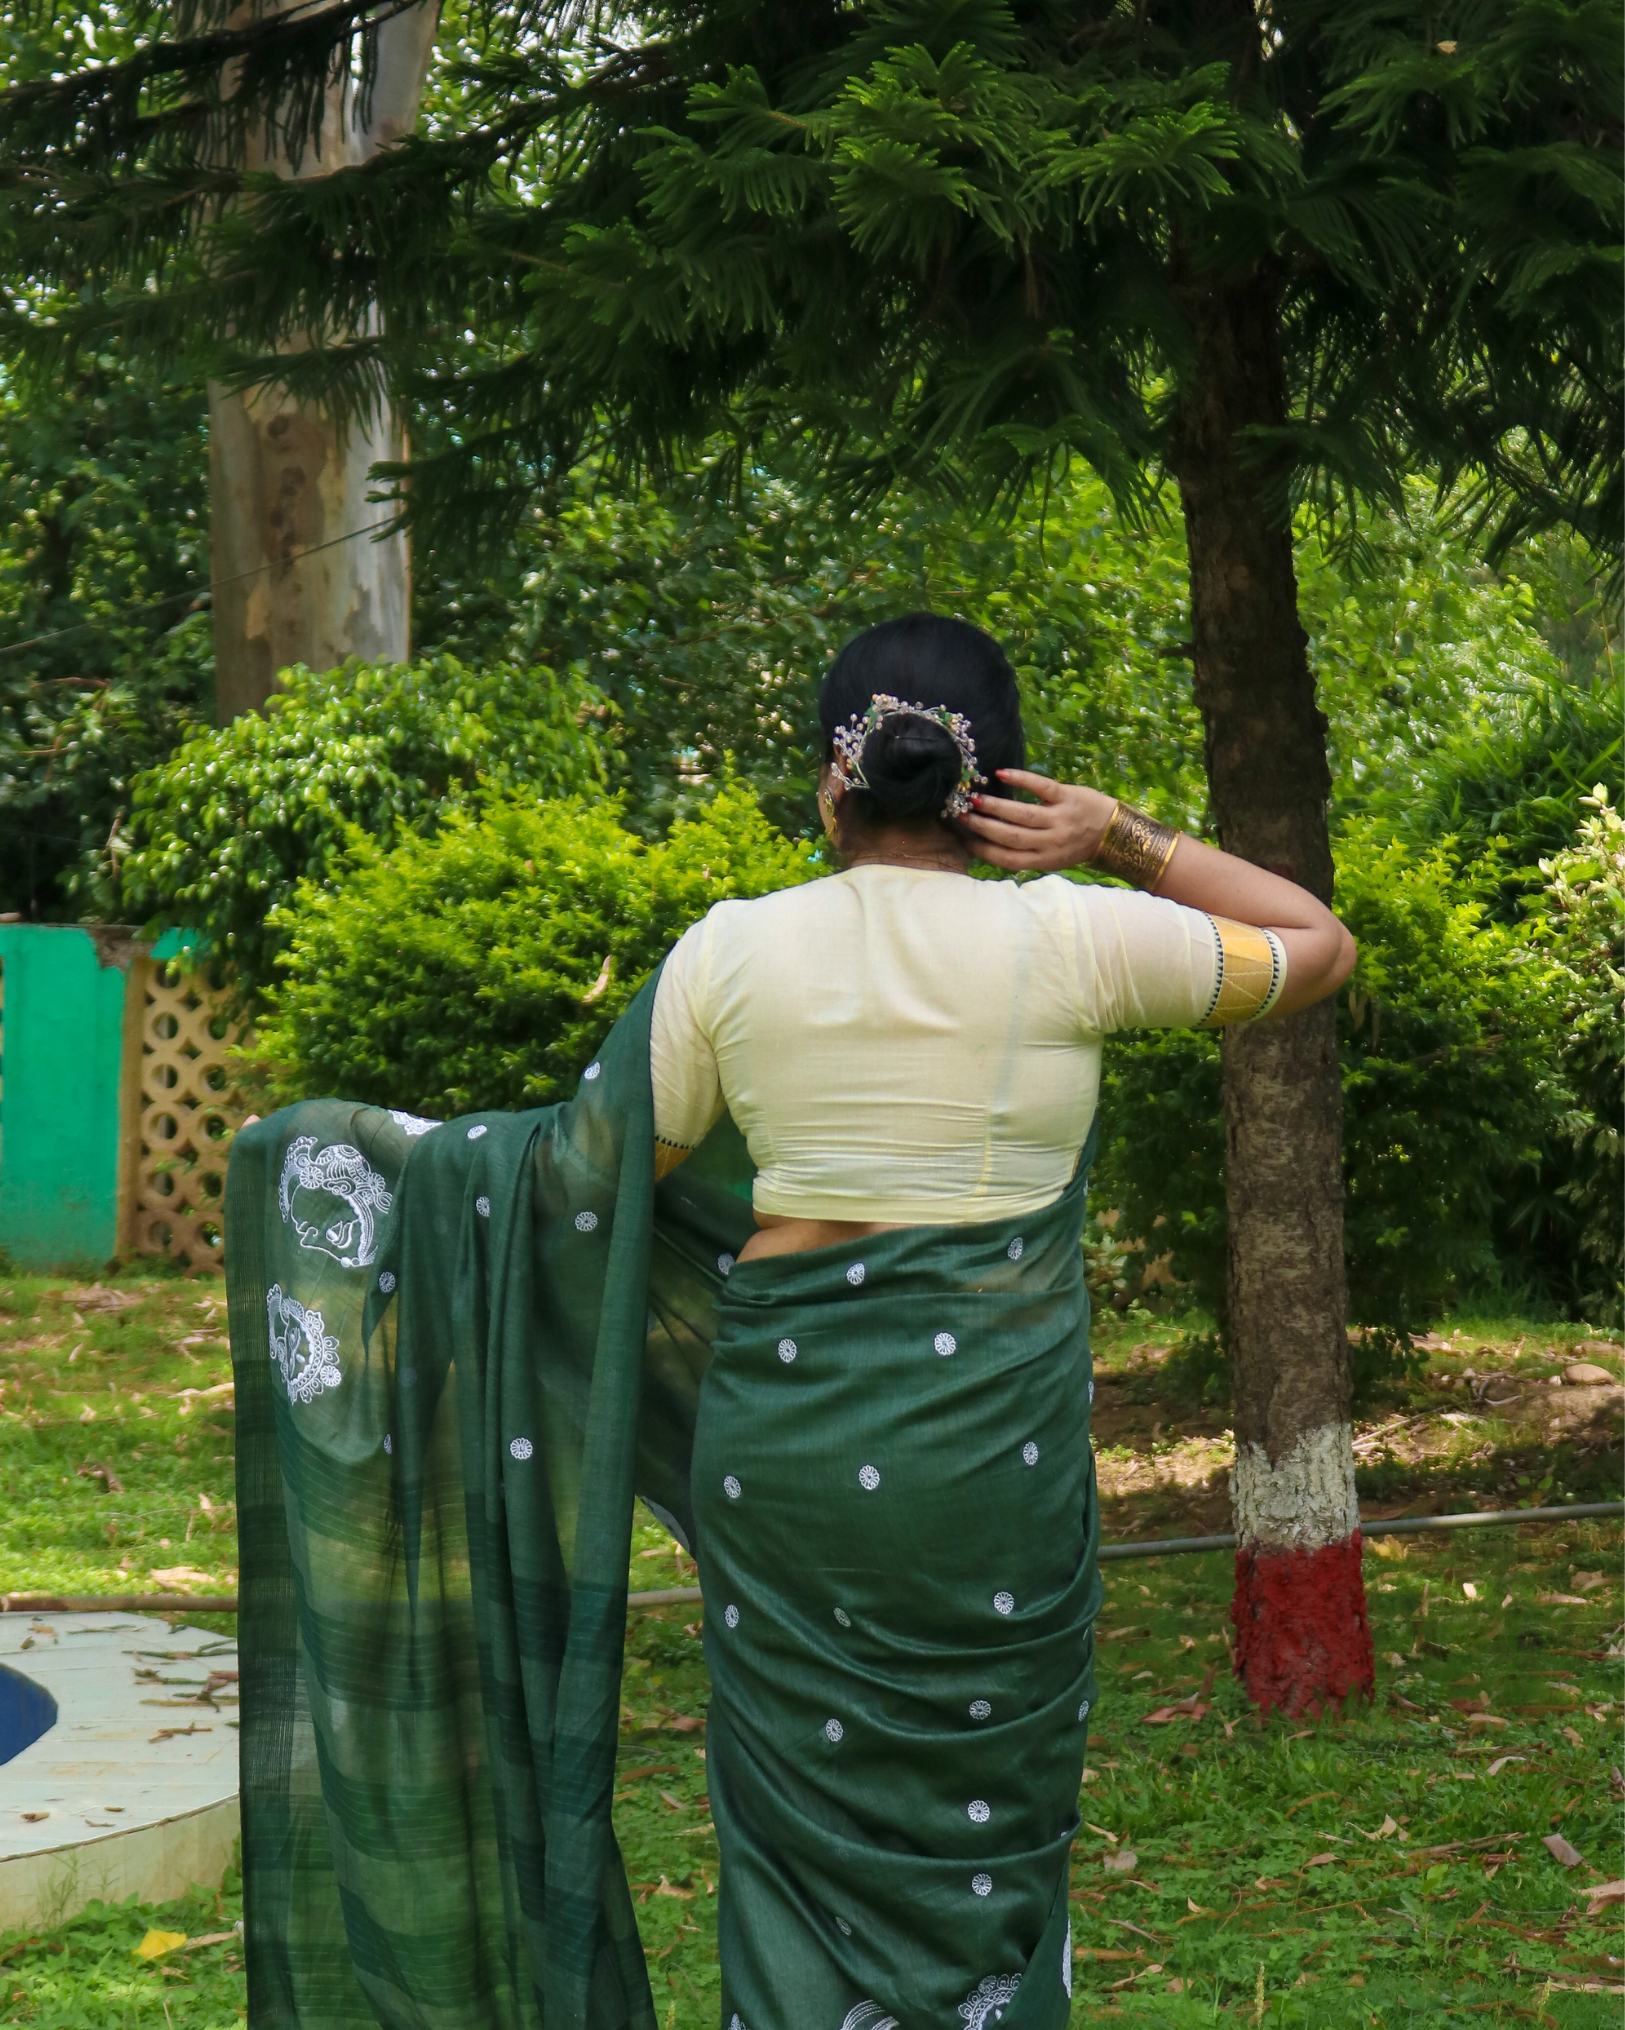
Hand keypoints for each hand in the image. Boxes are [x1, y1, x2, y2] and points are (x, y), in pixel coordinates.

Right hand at [961, 770, 1116, 872]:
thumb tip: (990, 844)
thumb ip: (1028, 853)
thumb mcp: (1053, 858)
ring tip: (974, 799)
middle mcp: (1052, 842)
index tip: (964, 841)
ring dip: (994, 806)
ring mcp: (1060, 819)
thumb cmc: (1078, 845)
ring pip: (1021, 814)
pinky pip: (1041, 787)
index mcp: (1045, 859)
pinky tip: (1001, 774)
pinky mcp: (1067, 797)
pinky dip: (1020, 779)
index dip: (983, 851)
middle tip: (961, 816)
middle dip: (982, 827)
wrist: (1114, 832)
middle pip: (1010, 836)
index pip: (1008, 859)